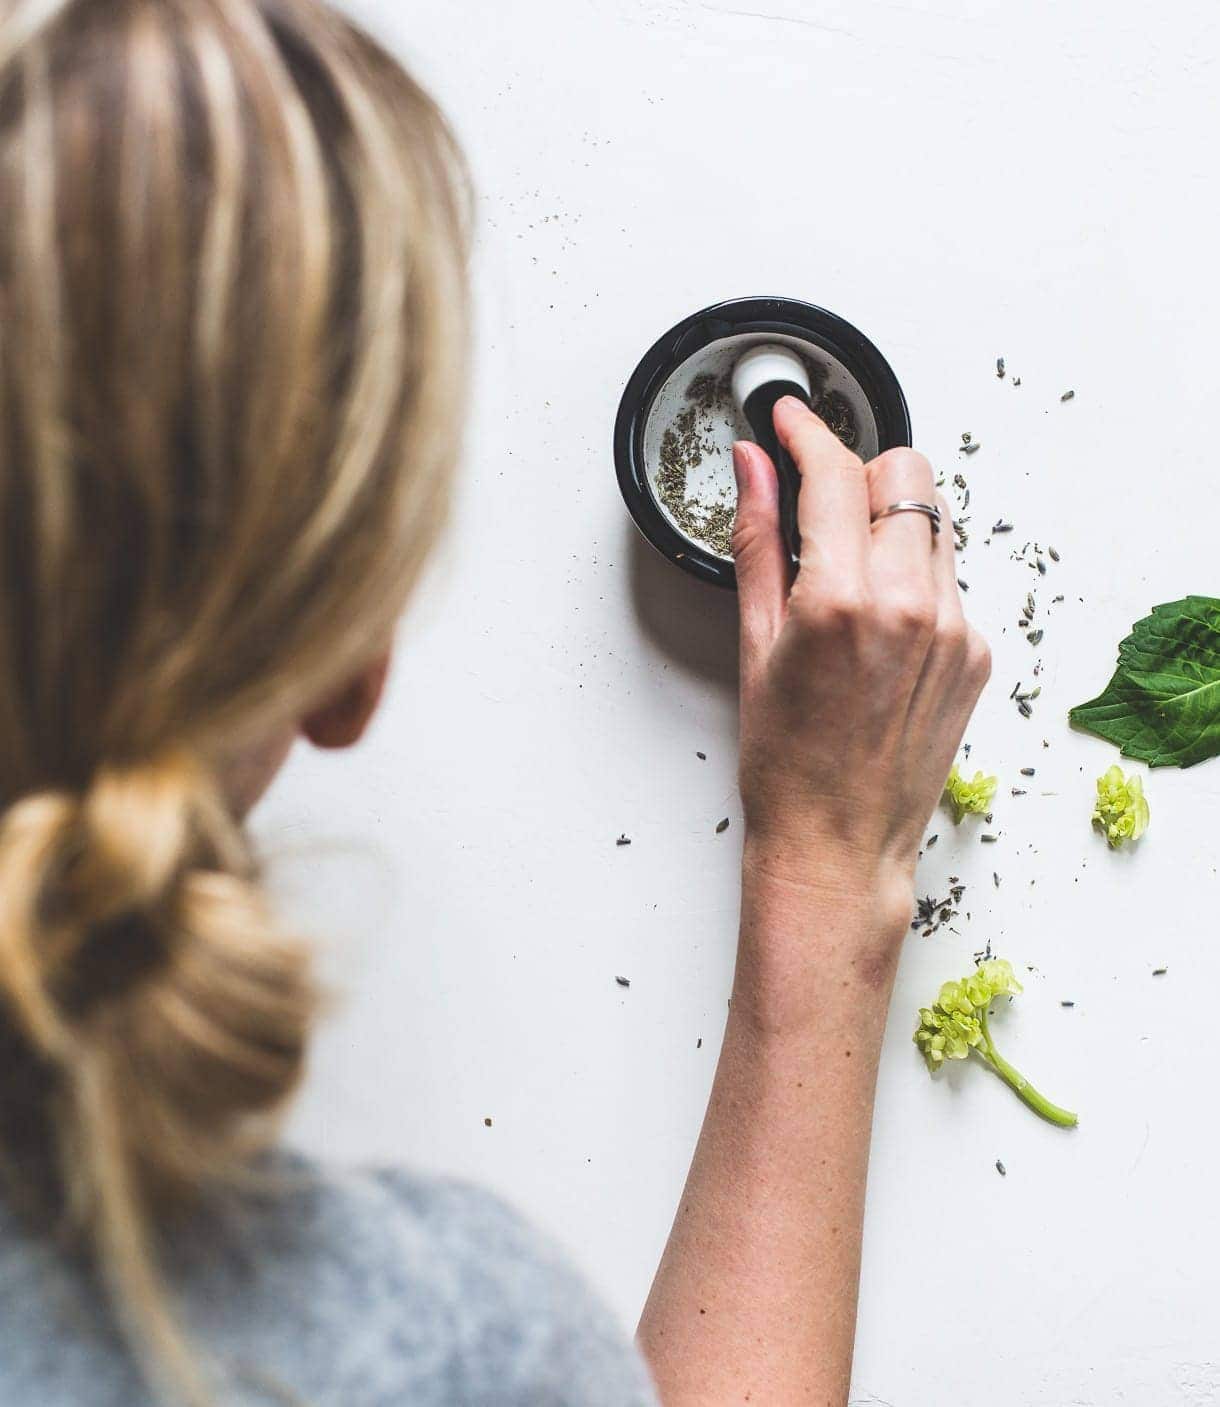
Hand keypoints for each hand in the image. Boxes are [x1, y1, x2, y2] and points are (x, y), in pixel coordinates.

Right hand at [731, 398, 989, 932]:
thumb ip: (758, 541)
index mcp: (844, 602)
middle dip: (858, 473)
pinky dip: (912, 574)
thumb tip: (753, 469)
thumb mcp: (755, 644)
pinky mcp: (978, 652)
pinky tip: (876, 623)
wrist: (839, 843)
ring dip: (889, 520)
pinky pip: (950, 576)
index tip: (789, 420)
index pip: (836, 473)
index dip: (806, 432)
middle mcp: (911, 606)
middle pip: (905, 474)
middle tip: (816, 506)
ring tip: (845, 573)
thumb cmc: (787, 764)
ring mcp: (955, 629)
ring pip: (934, 519)